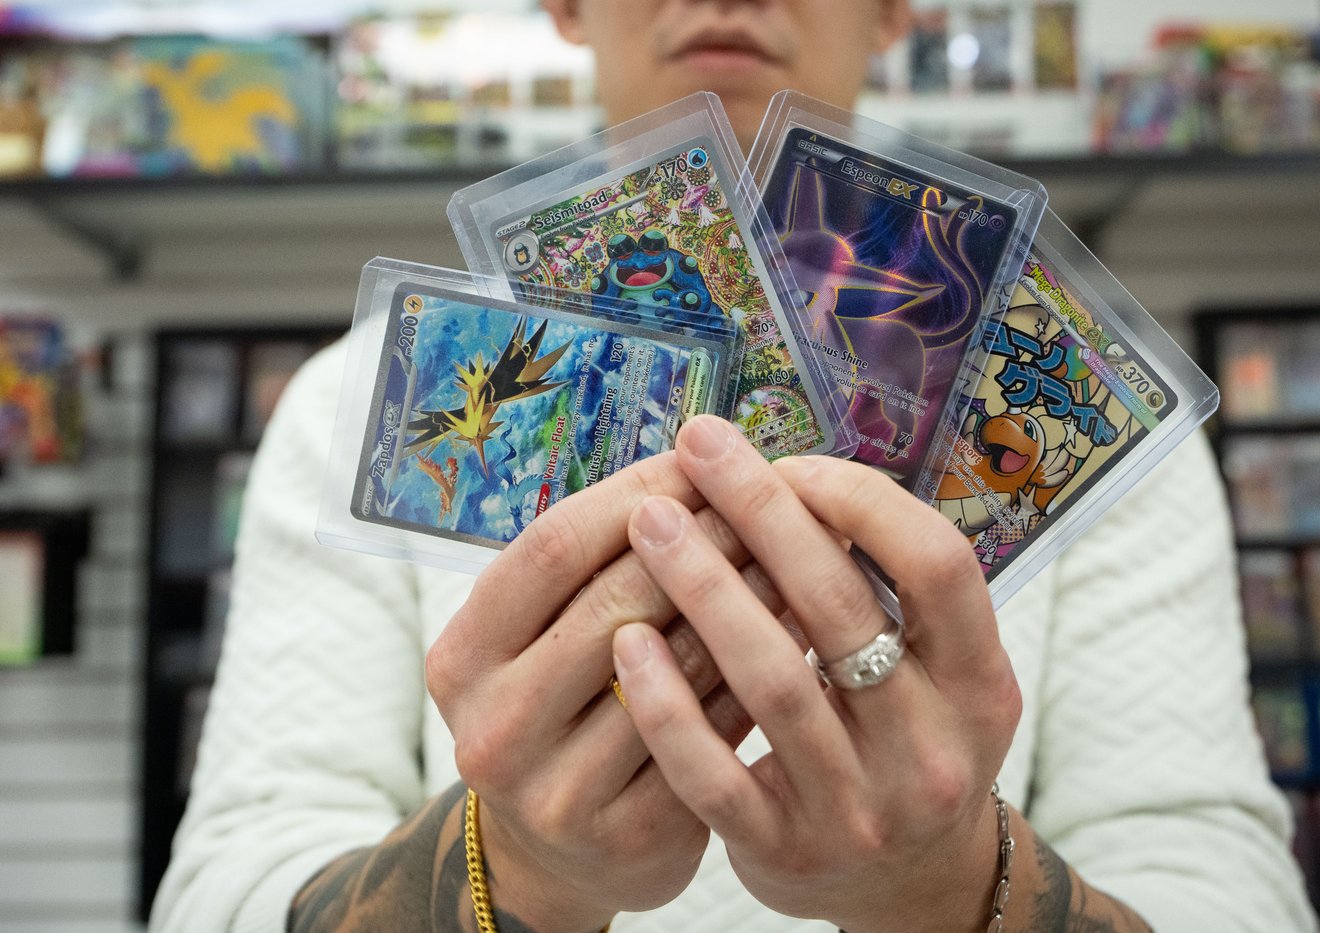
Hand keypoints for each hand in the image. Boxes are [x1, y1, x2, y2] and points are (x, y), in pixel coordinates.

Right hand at [425, 451, 783, 931]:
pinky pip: (712, 730)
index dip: (635, 494)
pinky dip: (757, 669)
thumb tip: (693, 467)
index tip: (699, 460)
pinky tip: (798, 632)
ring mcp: (557, 790)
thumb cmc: (562, 712)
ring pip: (675, 666)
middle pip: (616, 601)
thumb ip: (590, 569)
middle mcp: (494, 726)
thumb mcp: (537, 642)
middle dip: (704, 538)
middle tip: (768, 498)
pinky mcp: (630, 836)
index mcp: (462, 658)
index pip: (552, 546)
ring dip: (745, 597)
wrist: (559, 853)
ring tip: (797, 550)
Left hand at [611, 416, 1022, 932]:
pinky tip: (628, 642)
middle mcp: (931, 749)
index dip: (860, 501)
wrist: (909, 888)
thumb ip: (881, 591)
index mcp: (980, 684)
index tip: (789, 463)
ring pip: (774, 682)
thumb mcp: (936, 674)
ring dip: (704, 589)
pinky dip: (668, 704)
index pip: (937, 564)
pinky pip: (714, 775)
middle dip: (762, 514)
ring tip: (650, 522)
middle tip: (699, 448)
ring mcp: (859, 808)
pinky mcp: (785, 852)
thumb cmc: (904, 742)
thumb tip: (784, 476)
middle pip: (841, 608)